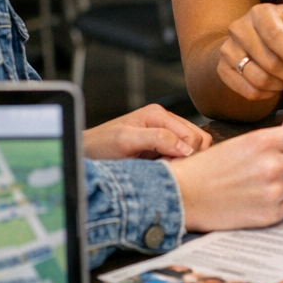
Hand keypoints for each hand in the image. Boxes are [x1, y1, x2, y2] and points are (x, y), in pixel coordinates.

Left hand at [83, 104, 212, 160]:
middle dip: (186, 157)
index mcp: (158, 114)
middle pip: (197, 140)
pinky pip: (183, 156)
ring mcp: (165, 134)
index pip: (192, 135)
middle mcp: (165, 121)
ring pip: (193, 148)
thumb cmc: (100, 145)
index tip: (166, 166)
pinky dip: (178, 164)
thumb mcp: (125, 140)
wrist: (85, 154)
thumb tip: (185, 147)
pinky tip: (162, 168)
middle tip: (165, 168)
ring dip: (183, 161)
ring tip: (163, 168)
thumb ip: (157, 139)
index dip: (184, 154)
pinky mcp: (163, 147)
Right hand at [167, 122, 282, 231]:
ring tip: (266, 184)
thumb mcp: (240, 143)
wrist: (183, 196)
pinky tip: (262, 199)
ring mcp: (273, 192)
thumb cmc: (207, 168)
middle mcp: (272, 165)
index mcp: (263, 142)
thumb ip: (269, 141)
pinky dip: (281, 203)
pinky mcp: (270, 215)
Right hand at [217, 3, 282, 100]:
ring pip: (259, 79)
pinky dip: (269, 93)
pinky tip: (278, 85)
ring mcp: (228, 50)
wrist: (260, 36)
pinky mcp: (224, 69)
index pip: (275, 36)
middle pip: (269, 61)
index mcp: (261, 13)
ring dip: (282, 85)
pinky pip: (249, 91)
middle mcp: (239, 29)